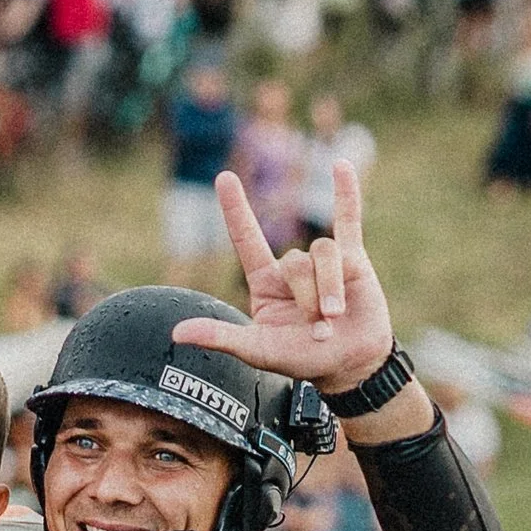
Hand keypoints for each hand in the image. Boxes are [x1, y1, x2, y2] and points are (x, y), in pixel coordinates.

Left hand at [176, 159, 392, 396]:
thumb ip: (221, 337)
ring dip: (330, 287)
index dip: (236, 210)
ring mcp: (323, 261)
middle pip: (295, 259)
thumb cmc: (303, 359)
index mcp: (265, 283)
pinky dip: (347, 194)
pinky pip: (349, 220)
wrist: (350, 365)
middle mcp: (292, 268)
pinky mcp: (353, 258)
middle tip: (317, 329)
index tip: (224, 178)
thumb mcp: (259, 351)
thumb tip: (176, 333)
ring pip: (323, 251)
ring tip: (335, 317)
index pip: (247, 240)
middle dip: (307, 296)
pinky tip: (341, 166)